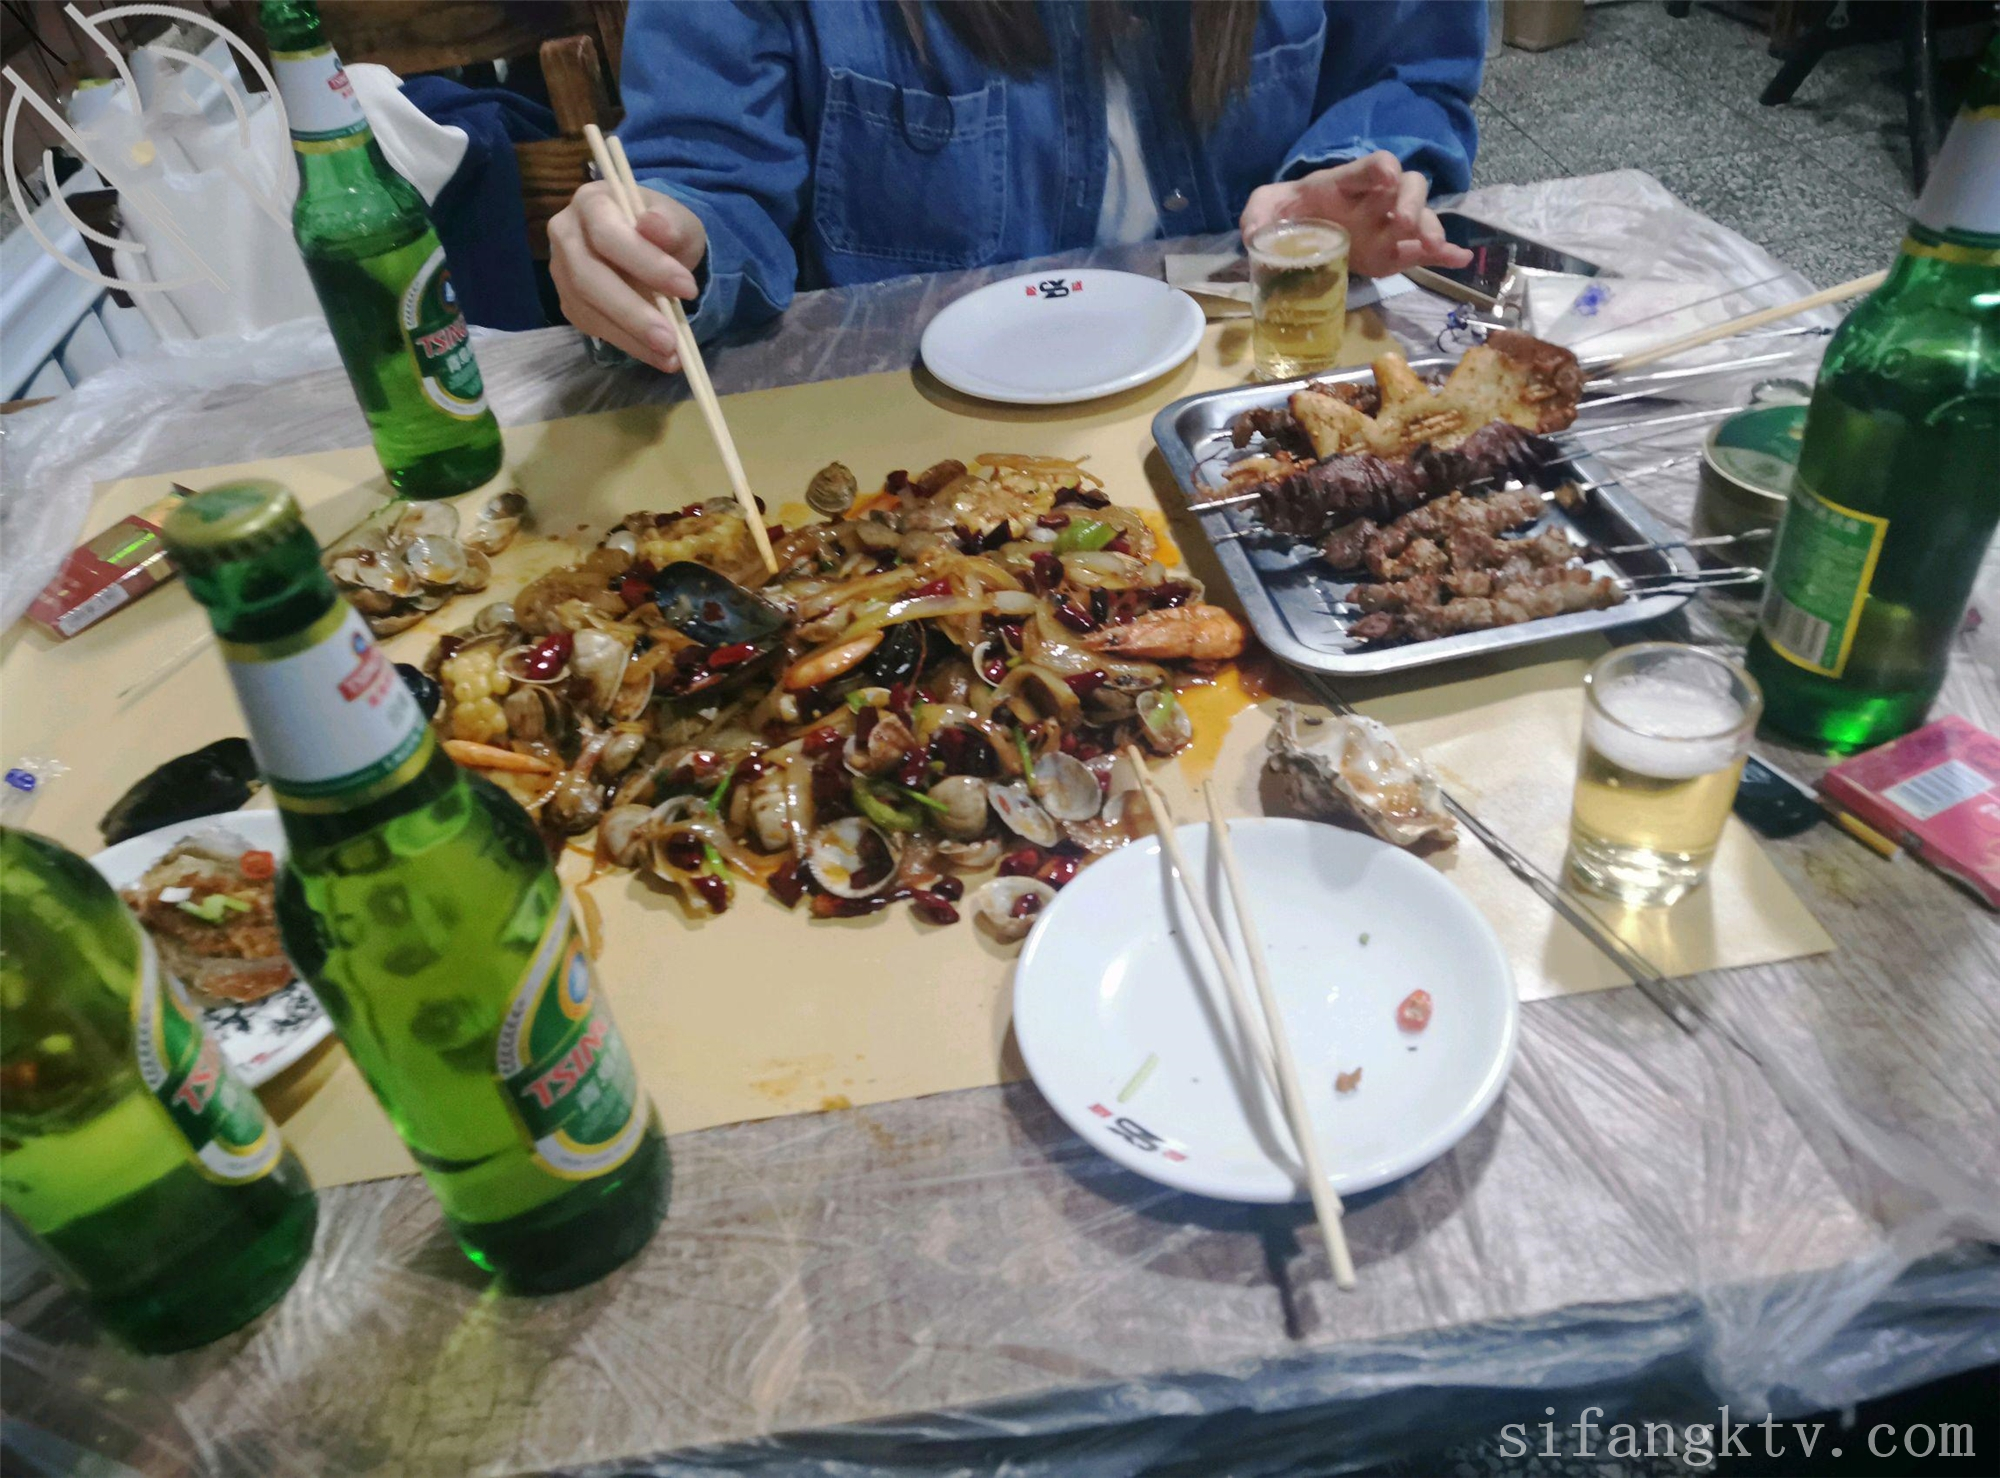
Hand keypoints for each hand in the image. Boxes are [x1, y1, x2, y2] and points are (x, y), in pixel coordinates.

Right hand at [548, 179, 707, 372]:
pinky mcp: (570, 302)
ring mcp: (562, 271)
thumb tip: (653, 225)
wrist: (652, 246)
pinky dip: (628, 344)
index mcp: (591, 203)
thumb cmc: (663, 229)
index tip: (688, 289)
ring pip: (588, 308)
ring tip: (670, 356)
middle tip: (670, 340)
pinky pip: (593, 327)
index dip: (646, 263)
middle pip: (588, 278)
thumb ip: (670, 223)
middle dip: (632, 313)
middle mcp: (565, 234)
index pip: (608, 235)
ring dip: (631, 337)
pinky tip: (656, 355)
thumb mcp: (679, 220)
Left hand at [1239, 151, 1473, 278]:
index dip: (1380, 169)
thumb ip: (1259, 215)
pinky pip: (1424, 250)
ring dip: (1429, 229)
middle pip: (1407, 186)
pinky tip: (1460, 261)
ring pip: (1422, 217)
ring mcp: (1389, 225)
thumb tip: (1254, 234)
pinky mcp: (1396, 251)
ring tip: (1432, 246)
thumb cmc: (1288, 211)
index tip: (1385, 177)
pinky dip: (1445, 254)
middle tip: (1402, 224)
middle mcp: (1376, 199)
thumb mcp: (1265, 208)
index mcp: (1346, 183)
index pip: (1370, 166)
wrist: (1298, 229)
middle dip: (1409, 202)